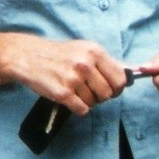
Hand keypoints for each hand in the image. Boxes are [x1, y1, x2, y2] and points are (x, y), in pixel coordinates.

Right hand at [2, 34, 125, 115]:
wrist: (28, 56)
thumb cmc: (60, 54)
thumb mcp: (84, 49)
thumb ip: (105, 62)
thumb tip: (129, 73)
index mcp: (95, 52)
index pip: (120, 78)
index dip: (118, 87)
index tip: (113, 90)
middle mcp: (86, 64)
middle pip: (109, 93)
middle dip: (103, 97)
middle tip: (93, 93)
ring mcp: (73, 79)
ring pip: (95, 102)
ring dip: (89, 102)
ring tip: (79, 93)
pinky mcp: (62, 93)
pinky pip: (82, 109)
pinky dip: (79, 108)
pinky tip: (73, 101)